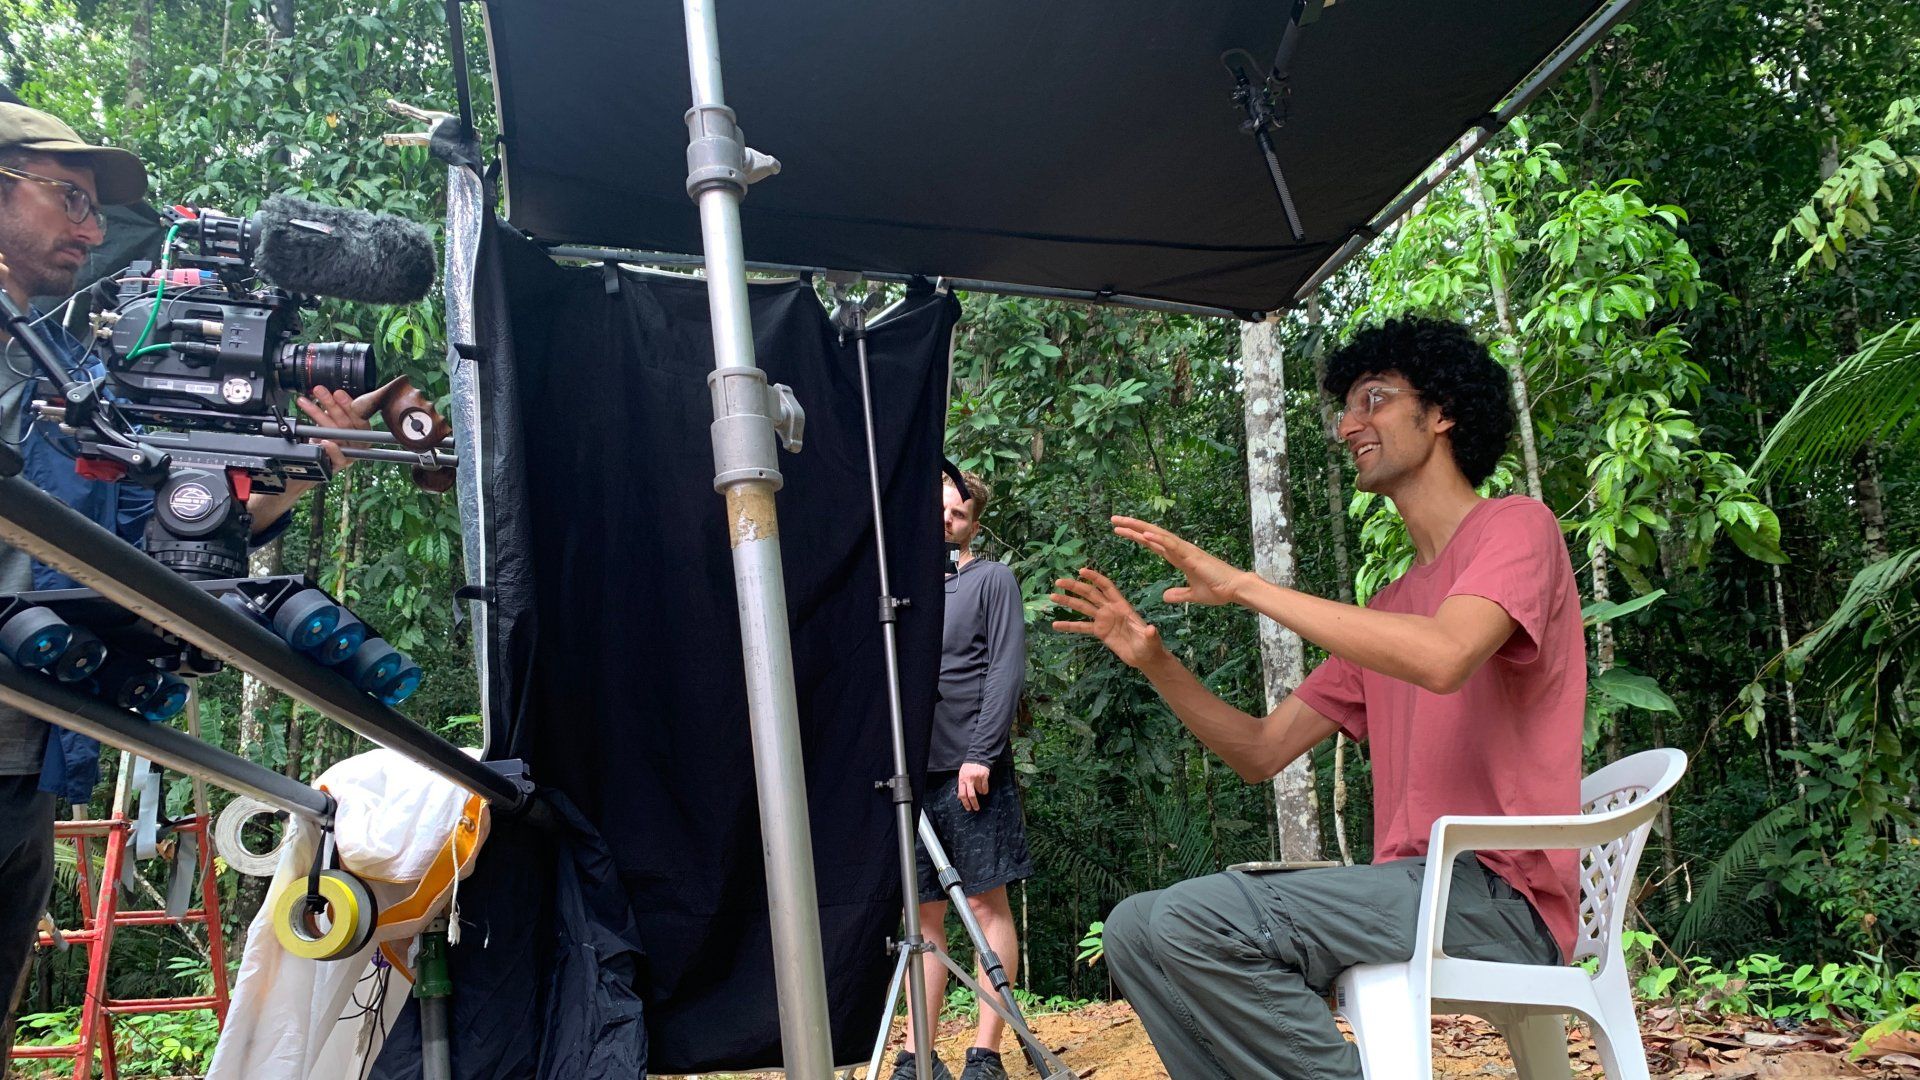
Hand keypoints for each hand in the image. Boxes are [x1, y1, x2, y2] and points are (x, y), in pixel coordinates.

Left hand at [296, 384, 379, 473]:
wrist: (323, 462)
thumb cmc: (332, 438)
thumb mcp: (335, 421)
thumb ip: (335, 410)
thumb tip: (325, 392)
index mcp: (363, 429)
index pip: (358, 415)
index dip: (347, 404)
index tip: (337, 393)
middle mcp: (359, 441)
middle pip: (345, 422)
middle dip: (330, 405)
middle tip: (318, 391)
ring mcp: (351, 453)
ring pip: (336, 434)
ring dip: (319, 416)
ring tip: (304, 403)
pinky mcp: (340, 464)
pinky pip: (338, 457)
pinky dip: (331, 449)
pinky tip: (323, 441)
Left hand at [956, 762, 990, 811]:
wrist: (977, 757)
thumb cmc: (968, 767)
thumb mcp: (962, 775)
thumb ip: (961, 785)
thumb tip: (960, 797)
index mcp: (962, 779)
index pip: (962, 794)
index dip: (965, 803)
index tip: (968, 808)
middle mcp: (969, 779)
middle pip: (971, 795)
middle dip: (974, 804)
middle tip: (976, 808)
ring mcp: (977, 777)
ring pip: (979, 791)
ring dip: (980, 792)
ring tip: (979, 788)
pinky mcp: (984, 776)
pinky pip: (985, 788)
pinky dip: (985, 790)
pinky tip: (983, 788)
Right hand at [1051, 567, 1165, 669]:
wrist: (1145, 657)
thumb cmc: (1150, 645)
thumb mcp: (1151, 640)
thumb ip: (1150, 634)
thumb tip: (1152, 630)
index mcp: (1122, 606)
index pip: (1106, 587)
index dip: (1095, 578)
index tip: (1081, 571)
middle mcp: (1110, 609)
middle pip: (1090, 594)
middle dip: (1075, 587)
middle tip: (1059, 581)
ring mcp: (1103, 620)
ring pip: (1083, 608)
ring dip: (1068, 602)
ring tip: (1052, 596)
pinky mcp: (1099, 632)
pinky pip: (1082, 627)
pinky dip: (1069, 626)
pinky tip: (1056, 625)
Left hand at [1111, 516, 1248, 606]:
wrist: (1235, 590)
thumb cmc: (1219, 590)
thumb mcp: (1192, 595)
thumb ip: (1178, 594)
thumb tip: (1164, 597)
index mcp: (1179, 557)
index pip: (1153, 544)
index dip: (1136, 537)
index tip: (1120, 531)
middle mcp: (1180, 550)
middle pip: (1151, 535)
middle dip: (1132, 527)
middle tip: (1114, 520)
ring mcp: (1185, 551)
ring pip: (1158, 536)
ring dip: (1140, 528)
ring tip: (1122, 521)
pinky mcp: (1191, 556)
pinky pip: (1171, 546)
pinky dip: (1158, 539)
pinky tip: (1144, 534)